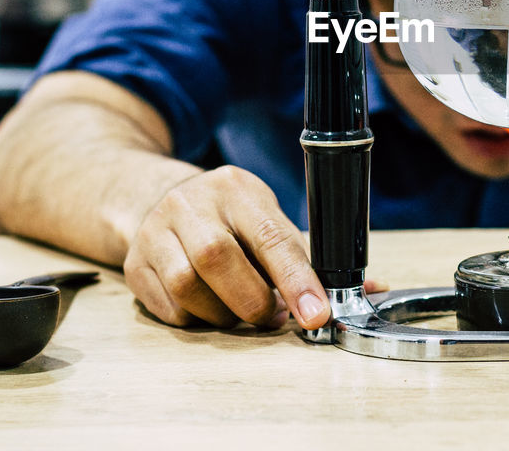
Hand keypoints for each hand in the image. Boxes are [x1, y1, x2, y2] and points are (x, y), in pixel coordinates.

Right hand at [124, 165, 330, 328]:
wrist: (158, 201)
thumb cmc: (230, 219)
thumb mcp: (268, 220)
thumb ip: (311, 255)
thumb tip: (374, 287)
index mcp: (236, 189)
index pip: (270, 236)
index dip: (297, 279)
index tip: (317, 314)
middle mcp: (190, 204)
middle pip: (220, 260)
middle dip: (255, 301)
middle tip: (273, 316)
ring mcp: (156, 232)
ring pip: (189, 287)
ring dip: (224, 314)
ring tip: (239, 310)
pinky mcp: (135, 264)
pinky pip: (168, 307)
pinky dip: (197, 319)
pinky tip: (209, 307)